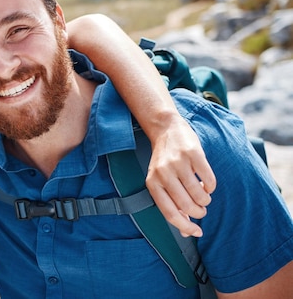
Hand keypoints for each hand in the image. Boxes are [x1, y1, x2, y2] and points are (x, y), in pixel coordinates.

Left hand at [145, 117, 216, 236]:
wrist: (165, 129)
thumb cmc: (165, 161)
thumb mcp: (160, 182)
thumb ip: (172, 205)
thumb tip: (187, 233)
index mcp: (153, 184)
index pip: (170, 213)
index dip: (185, 227)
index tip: (197, 233)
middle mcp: (164, 174)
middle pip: (187, 206)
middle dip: (199, 213)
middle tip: (201, 209)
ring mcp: (178, 163)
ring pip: (200, 195)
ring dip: (206, 200)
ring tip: (203, 196)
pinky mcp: (193, 154)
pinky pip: (209, 180)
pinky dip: (211, 187)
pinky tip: (207, 184)